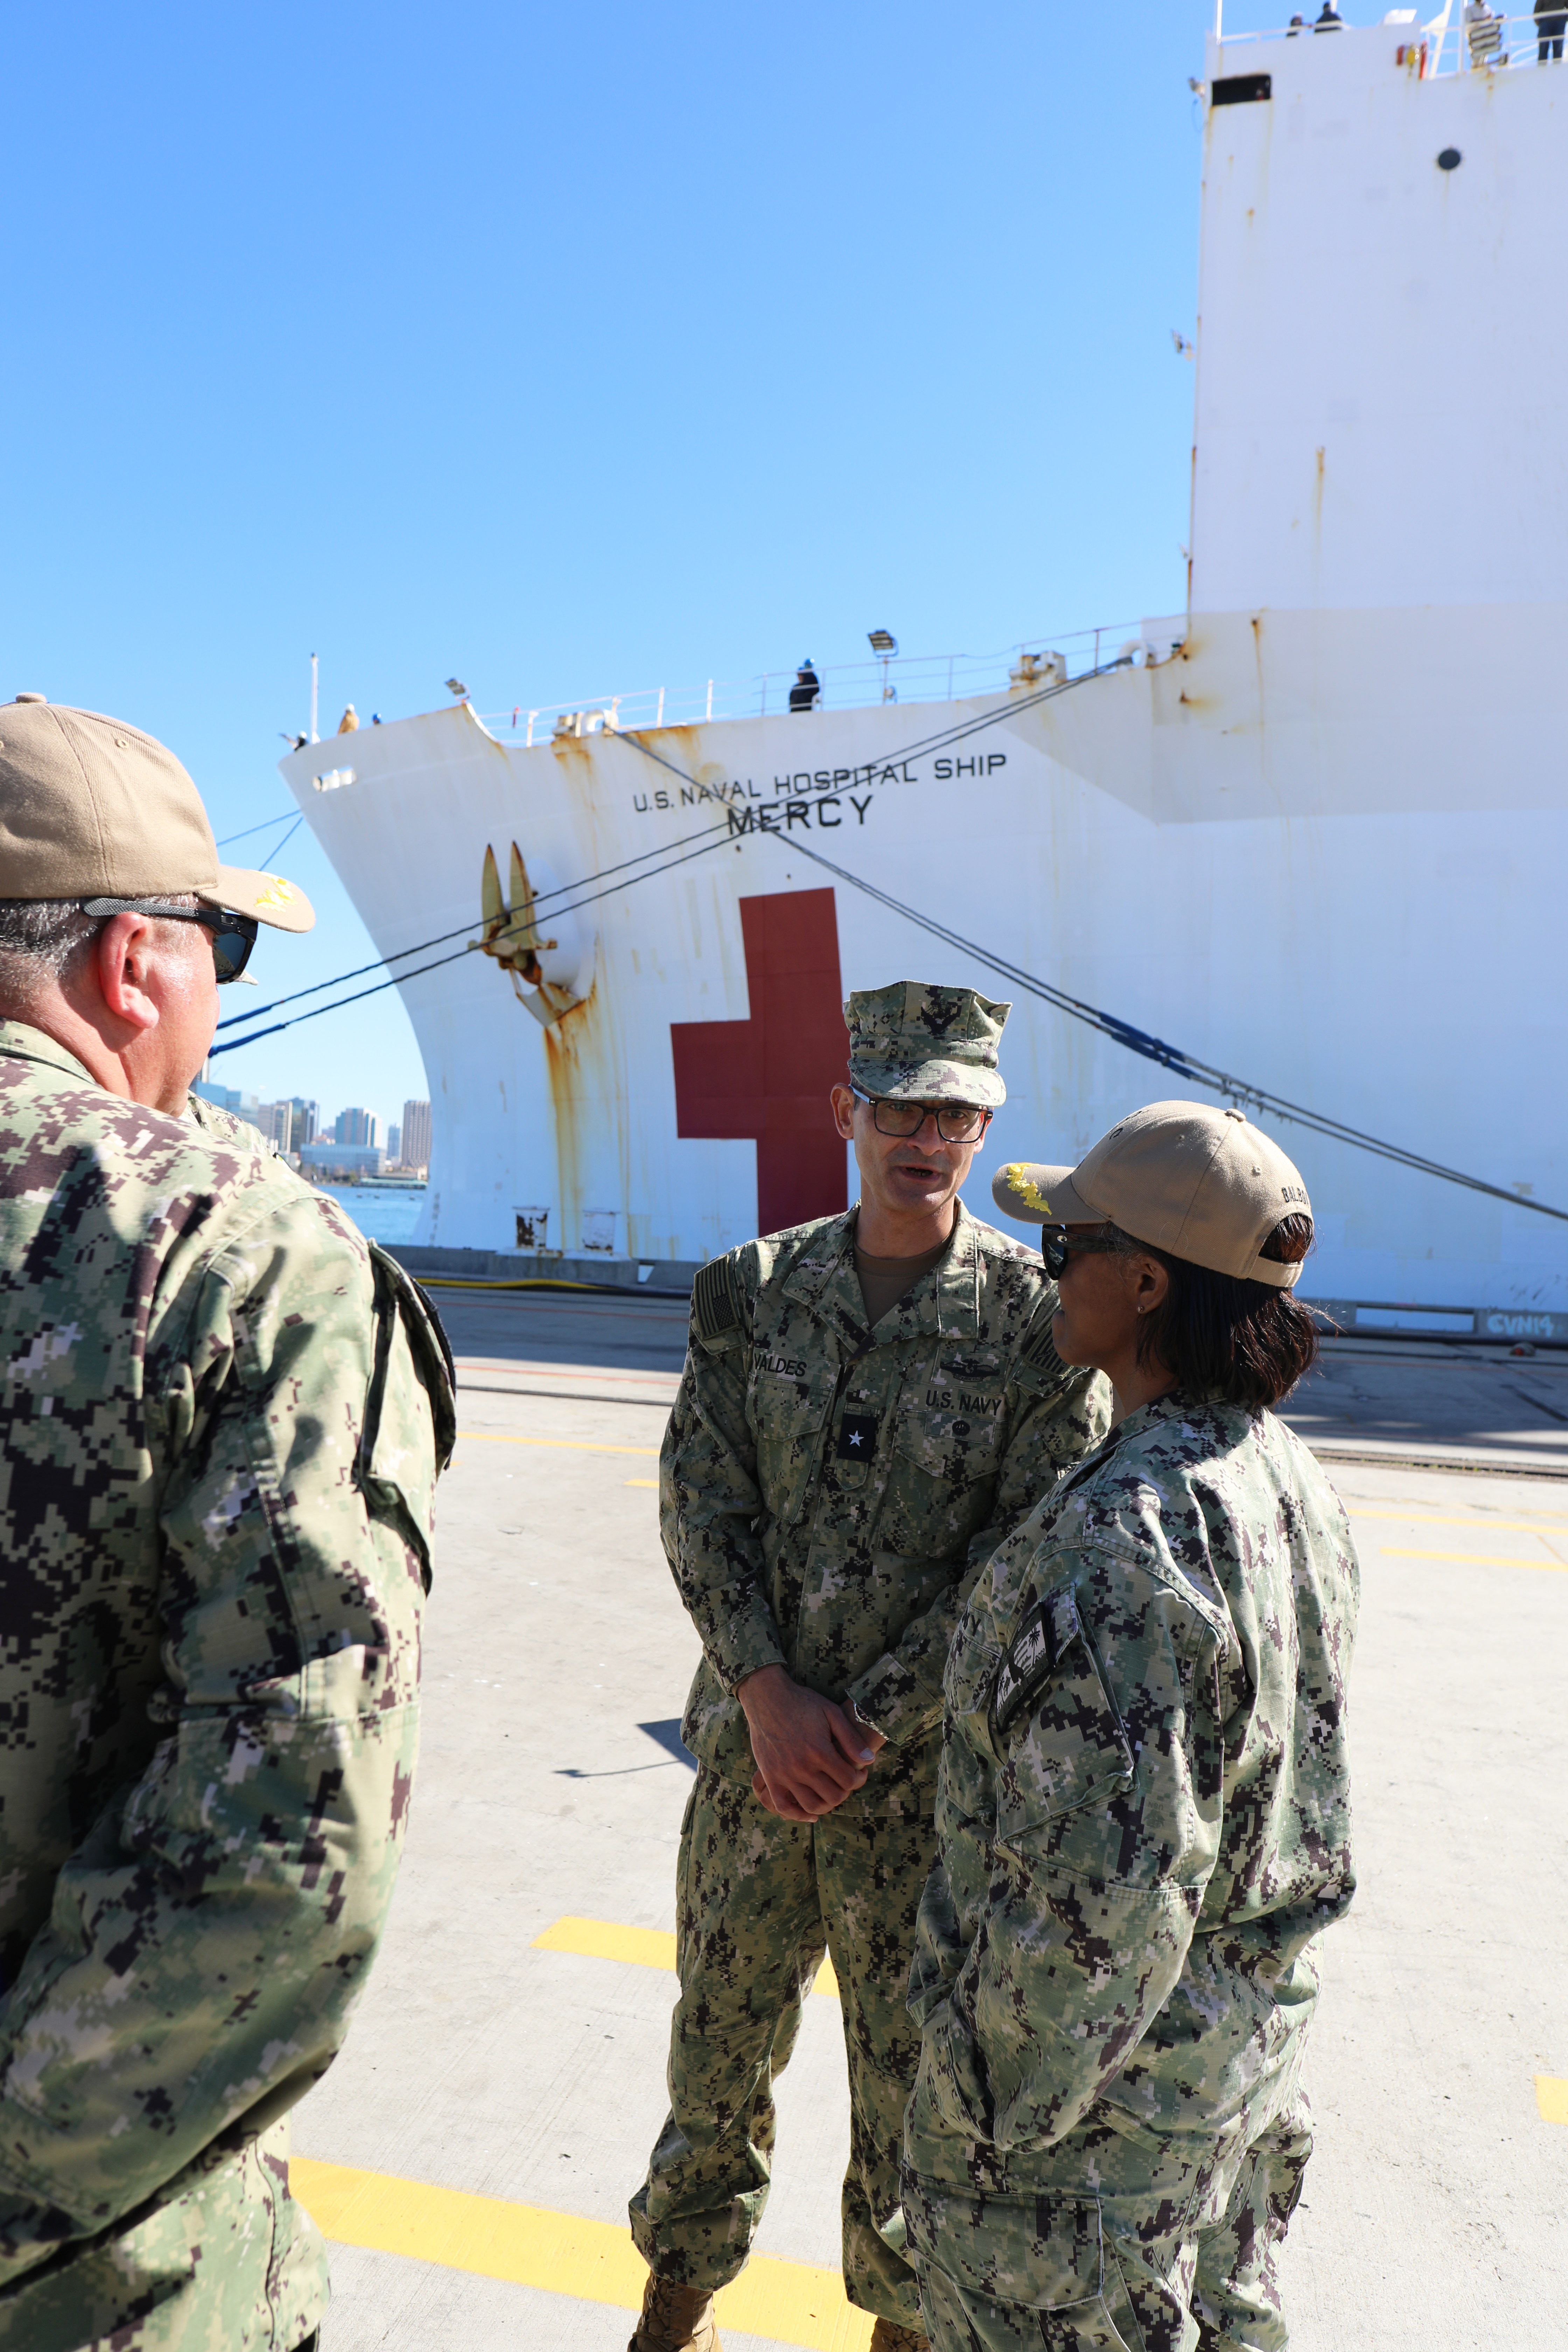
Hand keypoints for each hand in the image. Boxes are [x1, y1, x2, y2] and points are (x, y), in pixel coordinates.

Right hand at [739, 1666, 880, 1821]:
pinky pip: (783, 1806)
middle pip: (833, 1797)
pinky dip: (798, 1814)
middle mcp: (802, 1767)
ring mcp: (784, 1774)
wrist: (767, 1696)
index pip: (849, 1781)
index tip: (860, 1772)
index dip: (860, 1779)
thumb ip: (851, 1739)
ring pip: (811, 1806)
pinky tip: (810, 1812)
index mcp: (819, 1751)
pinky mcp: (769, 1776)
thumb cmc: (802, 1702)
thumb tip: (869, 1761)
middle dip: (845, 1791)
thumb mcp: (831, 1713)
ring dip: (827, 1804)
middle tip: (846, 1781)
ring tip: (831, 1791)